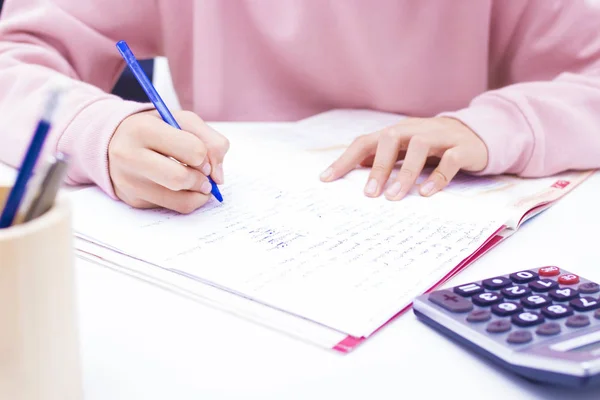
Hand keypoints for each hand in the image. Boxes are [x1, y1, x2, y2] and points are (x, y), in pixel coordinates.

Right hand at [108, 110, 229, 213]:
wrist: (114, 141)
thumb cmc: (156, 129)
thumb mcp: (182, 121)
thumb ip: (211, 141)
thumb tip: (218, 177)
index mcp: (143, 129)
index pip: (192, 150)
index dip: (205, 156)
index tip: (202, 157)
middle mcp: (130, 156)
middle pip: (181, 179)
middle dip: (202, 180)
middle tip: (204, 176)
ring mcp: (129, 182)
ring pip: (180, 200)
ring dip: (199, 194)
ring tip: (198, 184)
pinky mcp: (133, 200)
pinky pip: (172, 208)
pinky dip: (185, 200)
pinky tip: (181, 188)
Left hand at [320, 117, 487, 199]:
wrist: (478, 135)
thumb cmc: (433, 146)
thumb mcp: (405, 148)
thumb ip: (383, 156)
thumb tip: (354, 167)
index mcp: (398, 131)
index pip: (366, 141)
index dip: (345, 159)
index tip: (326, 179)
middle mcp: (416, 130)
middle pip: (391, 139)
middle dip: (378, 167)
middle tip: (370, 194)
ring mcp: (440, 137)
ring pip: (418, 147)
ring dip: (404, 173)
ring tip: (393, 197)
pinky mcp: (463, 148)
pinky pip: (450, 160)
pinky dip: (437, 177)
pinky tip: (425, 193)